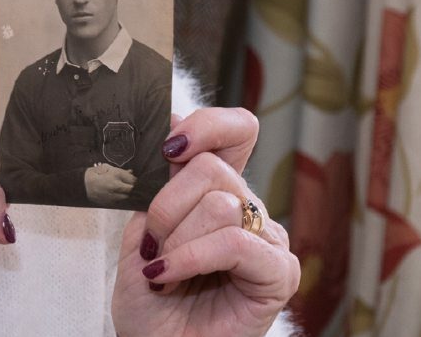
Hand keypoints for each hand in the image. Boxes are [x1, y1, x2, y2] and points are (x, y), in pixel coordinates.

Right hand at [83, 163, 135, 201]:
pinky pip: (121, 201)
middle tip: (135, 186)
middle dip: (135, 188)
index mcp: (115, 175)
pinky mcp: (110, 203)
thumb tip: (131, 172)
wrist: (82, 185)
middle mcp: (116, 187)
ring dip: (129, 194)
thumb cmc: (94, 174)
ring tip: (128, 190)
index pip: (133, 180)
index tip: (138, 180)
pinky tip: (121, 195)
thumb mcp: (106, 167)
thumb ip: (120, 170)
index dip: (138, 181)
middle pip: (133, 190)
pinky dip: (123, 198)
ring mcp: (113, 196)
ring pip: (128, 197)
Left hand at [111, 108, 299, 336]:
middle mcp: (247, 208)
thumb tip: (169, 126)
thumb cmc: (150, 297)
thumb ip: (159, 185)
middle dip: (165, 206)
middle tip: (151, 244)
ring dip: (175, 240)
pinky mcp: (278, 273)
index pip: (236, 131)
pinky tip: (167, 275)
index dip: (207, 124)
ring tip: (161, 270)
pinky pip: (233, 242)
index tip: (168, 146)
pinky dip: (191, 257)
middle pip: (212, 168)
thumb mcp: (142, 230)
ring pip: (219, 204)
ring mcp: (268, 239)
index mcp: (217, 189)